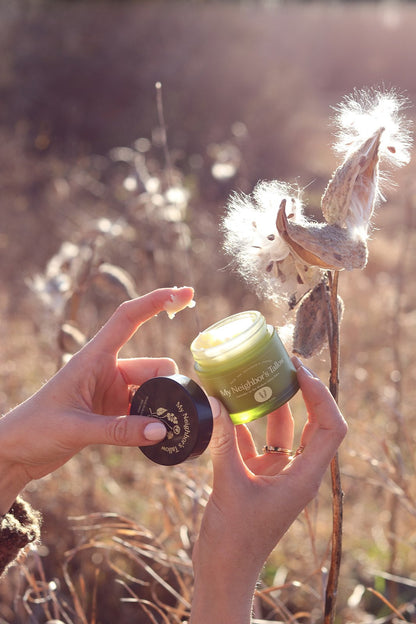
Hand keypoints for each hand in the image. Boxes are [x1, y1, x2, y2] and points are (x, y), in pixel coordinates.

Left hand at [0, 287, 193, 513]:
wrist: (15, 452)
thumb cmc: (35, 429)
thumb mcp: (76, 429)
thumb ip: (120, 431)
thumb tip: (162, 430)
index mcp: (93, 358)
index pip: (129, 318)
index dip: (157, 301)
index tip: (185, 294)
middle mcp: (106, 370)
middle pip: (153, 366)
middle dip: (168, 384)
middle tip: (170, 413)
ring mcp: (111, 391)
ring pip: (152, 389)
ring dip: (161, 406)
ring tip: (162, 430)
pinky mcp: (112, 412)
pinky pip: (144, 411)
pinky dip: (152, 422)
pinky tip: (155, 438)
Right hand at [190, 358, 346, 623]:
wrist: (223, 571)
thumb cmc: (234, 538)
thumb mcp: (228, 483)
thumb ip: (223, 441)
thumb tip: (215, 400)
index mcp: (304, 476)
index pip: (330, 427)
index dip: (320, 396)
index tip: (299, 371)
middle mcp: (297, 471)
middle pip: (313, 423)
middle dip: (302, 392)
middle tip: (283, 363)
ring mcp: (278, 473)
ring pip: (283, 430)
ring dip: (272, 405)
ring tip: (257, 376)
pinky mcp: (257, 476)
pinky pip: (257, 442)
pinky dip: (245, 424)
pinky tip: (227, 406)